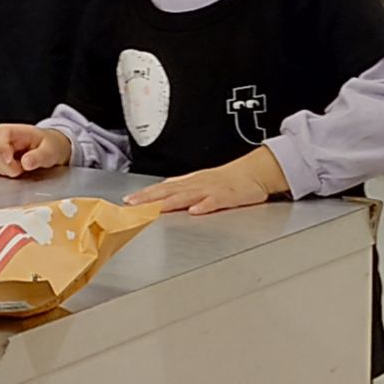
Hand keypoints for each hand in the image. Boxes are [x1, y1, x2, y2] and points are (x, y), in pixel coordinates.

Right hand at [0, 124, 73, 178]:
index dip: (3, 147)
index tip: (10, 160)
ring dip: (5, 170)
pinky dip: (4, 173)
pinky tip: (16, 172)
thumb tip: (26, 162)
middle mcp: (4, 137)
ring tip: (21, 170)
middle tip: (21, 170)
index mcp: (17, 130)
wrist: (52, 149)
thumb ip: (39, 156)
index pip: (2, 133)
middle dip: (6, 165)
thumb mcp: (51, 151)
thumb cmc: (50, 145)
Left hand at [125, 148, 288, 216]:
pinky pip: (215, 201)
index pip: (163, 188)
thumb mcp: (201, 181)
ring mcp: (212, 190)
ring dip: (170, 202)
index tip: (128, 201)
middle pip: (169, 191)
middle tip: (132, 204)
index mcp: (190, 182)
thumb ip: (181, 188)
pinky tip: (194, 211)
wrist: (254, 172)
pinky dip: (204, 206)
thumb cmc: (228, 179)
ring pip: (188, 195)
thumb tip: (161, 192)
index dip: (145, 194)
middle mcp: (197, 184)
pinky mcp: (228, 196)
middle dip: (150, 198)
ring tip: (155, 209)